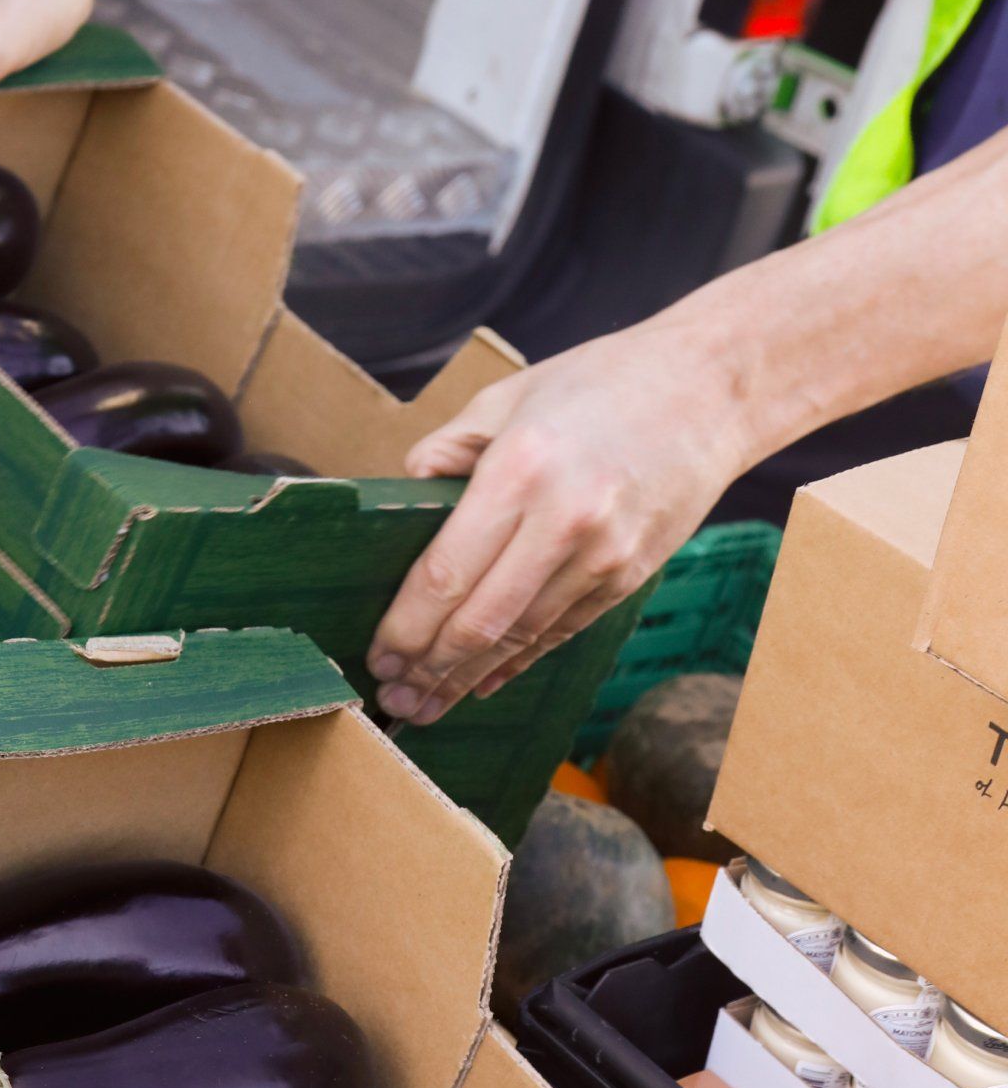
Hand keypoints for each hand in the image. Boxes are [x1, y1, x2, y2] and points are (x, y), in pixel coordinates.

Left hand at [367, 322, 749, 722]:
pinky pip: (560, 633)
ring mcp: (603, 556)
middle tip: (390, 695)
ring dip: (465, 679)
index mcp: (520, 470)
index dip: (405, 627)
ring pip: (519, 639)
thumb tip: (400, 501)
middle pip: (478, 622)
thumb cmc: (600, 383)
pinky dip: (516, 663)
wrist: (710, 389)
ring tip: (425, 705)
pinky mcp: (629, 577)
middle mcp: (564, 522)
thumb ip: (446, 450)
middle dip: (427, 668)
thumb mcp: (507, 397)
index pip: (445, 573)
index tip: (377, 653)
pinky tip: (481, 683)